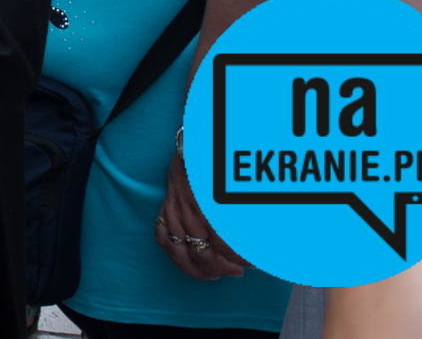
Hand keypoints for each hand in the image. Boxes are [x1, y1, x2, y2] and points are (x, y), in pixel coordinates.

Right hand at [156, 141, 246, 278]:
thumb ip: (246, 217)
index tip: (253, 264)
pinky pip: (161, 236)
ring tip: (213, 274)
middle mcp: (191, 213)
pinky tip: (187, 259)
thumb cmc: (218, 167)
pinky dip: (172, 252)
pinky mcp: (165, 208)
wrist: (194, 145)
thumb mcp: (236, 191)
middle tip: (237, 272)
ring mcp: (174, 212)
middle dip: (223, 268)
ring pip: (180, 252)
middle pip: (203, 255)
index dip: (240, 261)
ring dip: (198, 268)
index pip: (225, 248)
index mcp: (211, 208)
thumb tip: (260, 242)